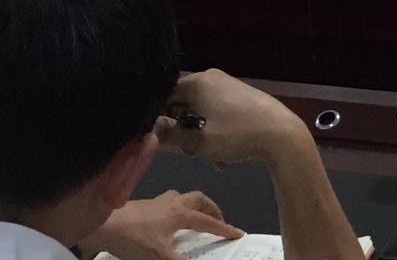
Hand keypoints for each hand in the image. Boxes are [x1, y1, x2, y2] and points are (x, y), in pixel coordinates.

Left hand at [80, 191, 242, 259]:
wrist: (104, 224)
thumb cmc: (135, 239)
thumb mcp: (159, 256)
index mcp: (181, 214)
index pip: (208, 222)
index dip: (224, 229)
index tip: (238, 233)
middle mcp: (173, 203)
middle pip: (199, 199)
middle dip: (212, 209)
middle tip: (217, 219)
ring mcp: (157, 201)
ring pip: (182, 196)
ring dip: (192, 204)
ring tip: (193, 215)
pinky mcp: (143, 204)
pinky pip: (167, 201)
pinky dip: (174, 207)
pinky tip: (165, 218)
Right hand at [157, 69, 309, 167]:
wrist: (282, 134)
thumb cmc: (236, 135)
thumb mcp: (196, 140)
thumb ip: (168, 134)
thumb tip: (148, 128)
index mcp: (198, 81)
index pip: (163, 98)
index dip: (159, 121)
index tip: (162, 141)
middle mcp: (211, 77)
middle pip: (182, 106)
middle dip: (184, 131)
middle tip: (192, 152)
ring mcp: (228, 85)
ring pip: (201, 113)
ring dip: (201, 136)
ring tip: (213, 156)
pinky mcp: (241, 96)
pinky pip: (217, 113)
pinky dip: (216, 131)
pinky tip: (225, 153)